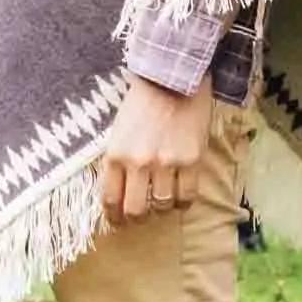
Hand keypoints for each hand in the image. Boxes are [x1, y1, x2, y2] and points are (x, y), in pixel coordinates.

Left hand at [97, 75, 206, 225]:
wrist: (173, 79)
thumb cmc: (142, 104)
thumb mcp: (118, 132)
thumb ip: (117, 162)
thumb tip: (119, 194)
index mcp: (115, 154)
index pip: (110, 199)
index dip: (114, 217)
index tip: (118, 221)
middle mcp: (138, 162)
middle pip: (136, 211)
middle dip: (138, 219)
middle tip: (142, 216)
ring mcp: (166, 163)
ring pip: (163, 206)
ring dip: (162, 210)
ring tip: (163, 202)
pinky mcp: (191, 160)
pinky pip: (187, 196)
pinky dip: (183, 203)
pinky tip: (181, 197)